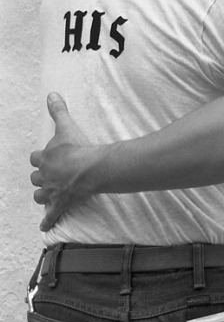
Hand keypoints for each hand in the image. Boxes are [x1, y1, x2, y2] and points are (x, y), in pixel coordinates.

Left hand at [31, 93, 94, 230]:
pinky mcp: (61, 203)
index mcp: (45, 158)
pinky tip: (44, 228)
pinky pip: (51, 215)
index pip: (36, 158)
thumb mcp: (66, 126)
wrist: (89, 168)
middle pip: (36, 178)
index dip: (39, 158)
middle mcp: (45, 176)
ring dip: (42, 195)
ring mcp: (52, 191)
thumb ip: (58, 110)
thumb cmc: (78, 148)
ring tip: (45, 196)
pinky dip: (47, 221)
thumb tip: (51, 94)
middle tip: (47, 176)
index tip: (43, 158)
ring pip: (40, 196)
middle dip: (40, 177)